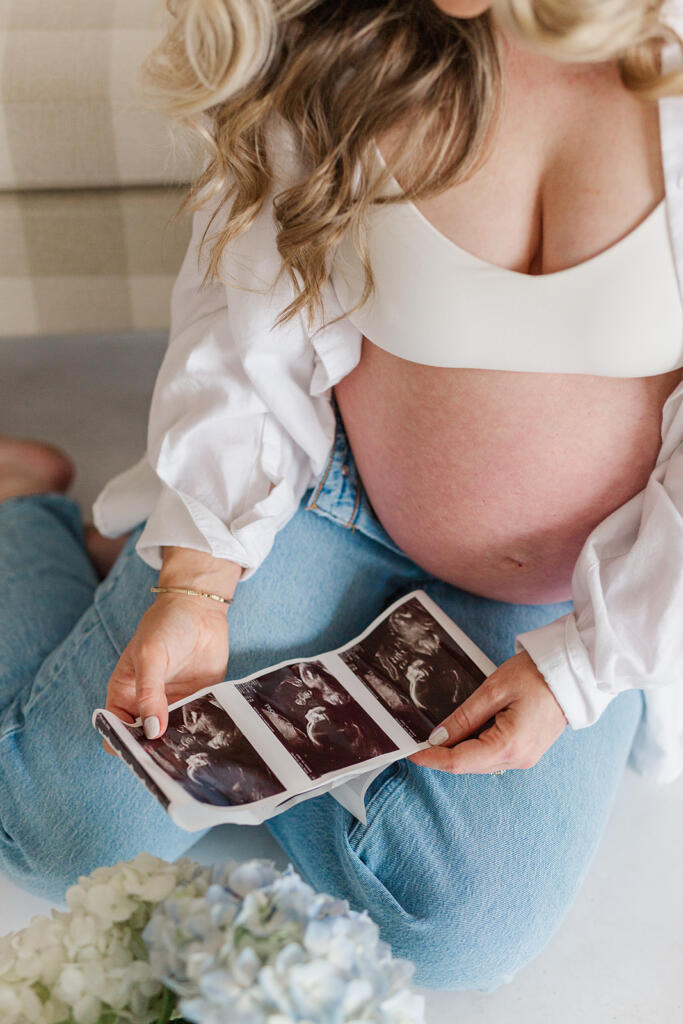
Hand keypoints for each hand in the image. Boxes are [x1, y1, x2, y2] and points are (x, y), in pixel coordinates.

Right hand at [102, 594, 229, 753]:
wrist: (199, 608)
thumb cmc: (164, 625)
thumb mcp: (149, 656)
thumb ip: (149, 694)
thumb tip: (152, 731)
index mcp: (124, 694)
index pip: (115, 729)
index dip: (123, 743)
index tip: (139, 752)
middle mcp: (147, 704)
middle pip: (145, 739)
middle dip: (155, 749)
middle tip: (169, 756)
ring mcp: (173, 703)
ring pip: (173, 735)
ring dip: (180, 742)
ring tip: (189, 750)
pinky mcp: (198, 699)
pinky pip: (198, 721)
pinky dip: (201, 729)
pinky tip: (208, 735)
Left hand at [407, 650, 567, 773]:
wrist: (571, 673)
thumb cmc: (536, 675)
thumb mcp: (493, 690)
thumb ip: (464, 717)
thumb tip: (438, 737)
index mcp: (509, 746)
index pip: (458, 762)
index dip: (431, 758)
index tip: (410, 750)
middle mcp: (517, 759)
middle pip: (467, 765)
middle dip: (441, 754)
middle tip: (418, 737)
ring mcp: (524, 757)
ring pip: (478, 762)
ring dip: (458, 749)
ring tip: (440, 730)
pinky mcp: (526, 750)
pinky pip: (492, 754)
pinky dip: (474, 745)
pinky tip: (465, 729)